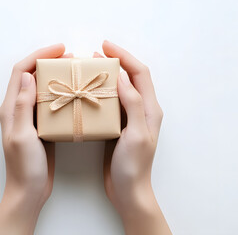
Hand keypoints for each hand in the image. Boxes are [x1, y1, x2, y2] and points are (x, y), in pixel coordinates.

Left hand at [0, 44, 71, 234]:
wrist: (28, 191)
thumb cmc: (23, 167)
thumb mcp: (22, 136)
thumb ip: (22, 106)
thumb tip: (27, 77)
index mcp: (10, 108)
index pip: (20, 72)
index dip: (38, 55)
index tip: (59, 49)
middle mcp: (18, 109)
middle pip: (30, 76)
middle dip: (48, 62)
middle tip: (71, 59)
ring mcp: (29, 118)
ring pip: (41, 88)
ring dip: (55, 76)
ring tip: (74, 71)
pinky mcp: (40, 126)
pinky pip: (49, 103)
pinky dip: (60, 93)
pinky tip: (73, 94)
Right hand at [96, 41, 170, 234]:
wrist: (128, 191)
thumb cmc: (134, 166)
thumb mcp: (136, 134)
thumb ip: (133, 104)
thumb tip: (122, 77)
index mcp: (150, 109)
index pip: (139, 73)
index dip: (124, 56)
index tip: (105, 46)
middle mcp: (142, 110)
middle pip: (130, 77)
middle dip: (114, 63)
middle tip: (93, 56)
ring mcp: (130, 118)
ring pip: (120, 89)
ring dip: (106, 77)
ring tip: (88, 70)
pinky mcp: (118, 127)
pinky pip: (111, 103)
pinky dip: (100, 93)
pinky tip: (87, 93)